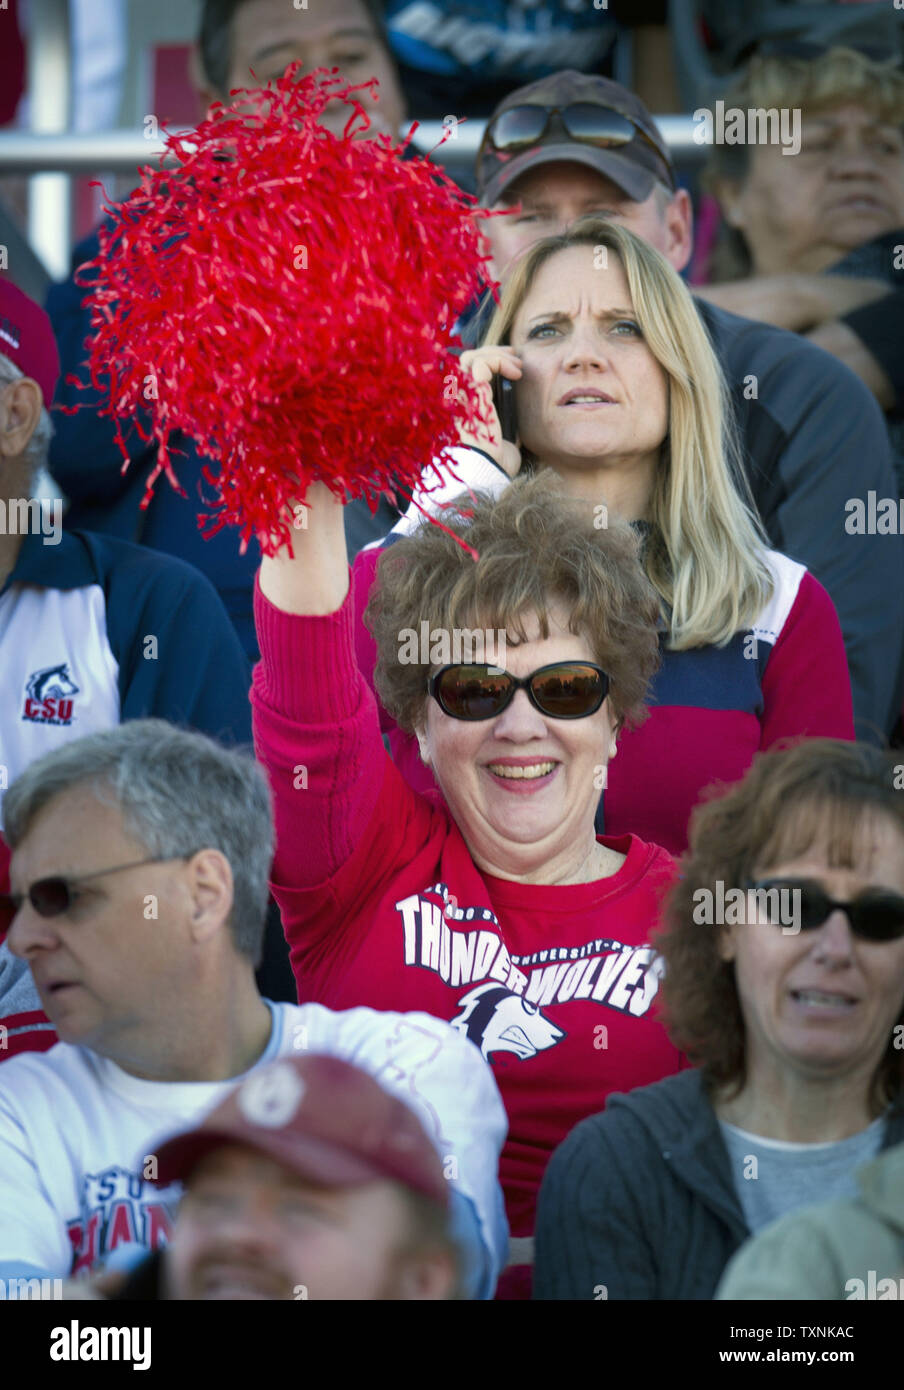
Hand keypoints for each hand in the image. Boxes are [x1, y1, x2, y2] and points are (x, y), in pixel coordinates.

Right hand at [457, 346, 523, 479]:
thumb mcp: (501, 442)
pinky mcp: (468, 393)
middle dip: (492, 353)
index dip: (487, 364)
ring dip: (497, 355)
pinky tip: (515, 373)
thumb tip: (514, 423)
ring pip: (471, 357)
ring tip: (517, 365)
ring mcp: (459, 394)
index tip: (511, 368)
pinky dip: (500, 361)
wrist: (483, 472)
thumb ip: (504, 429)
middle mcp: (454, 398)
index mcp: (459, 408)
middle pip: (465, 361)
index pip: (465, 374)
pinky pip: (482, 363)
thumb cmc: (491, 465)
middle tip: (515, 358)